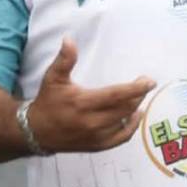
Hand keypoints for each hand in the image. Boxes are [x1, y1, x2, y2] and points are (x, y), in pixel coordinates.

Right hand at [27, 38, 153, 153]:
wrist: (37, 132)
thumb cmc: (48, 101)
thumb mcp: (53, 78)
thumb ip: (64, 59)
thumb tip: (69, 39)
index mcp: (83, 103)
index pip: (116, 95)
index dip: (136, 89)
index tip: (150, 81)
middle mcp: (92, 122)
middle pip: (125, 109)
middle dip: (138, 96)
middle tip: (145, 85)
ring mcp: (95, 136)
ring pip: (124, 123)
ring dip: (136, 109)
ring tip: (140, 97)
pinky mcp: (96, 146)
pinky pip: (120, 138)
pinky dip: (131, 128)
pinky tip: (135, 116)